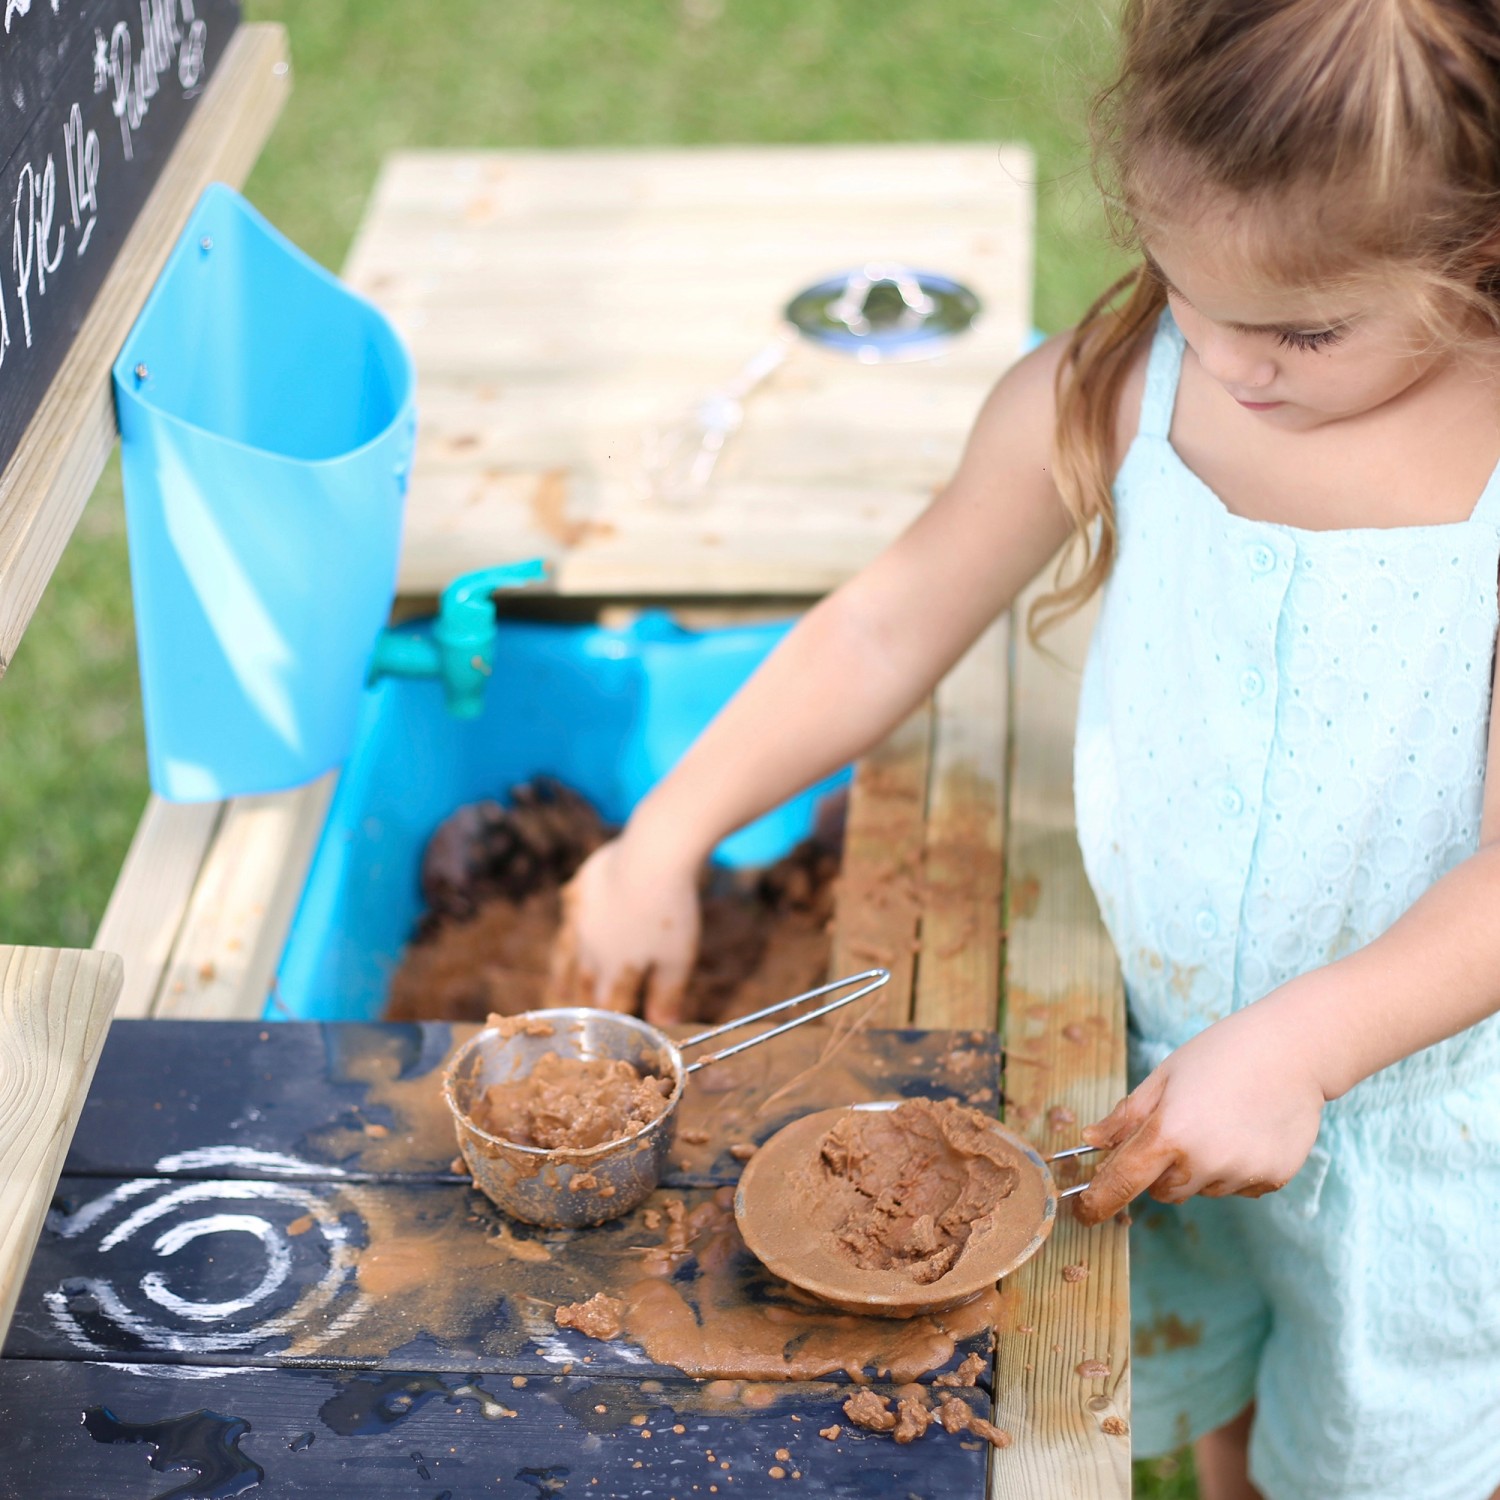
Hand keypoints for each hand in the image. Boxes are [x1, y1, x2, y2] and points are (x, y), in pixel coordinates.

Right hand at [545, 834, 700, 1023]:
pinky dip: (569, 920)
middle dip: (581, 997)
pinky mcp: (581, 886)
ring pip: (566, 950)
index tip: (607, 1030)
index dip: (609, 1017)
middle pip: (583, 979)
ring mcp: (581, 915)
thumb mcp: (677, 959)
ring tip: (558, 982)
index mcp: (615, 967)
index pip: (608, 1001)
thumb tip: (663, 1025)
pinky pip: (570, 909)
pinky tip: (570, 918)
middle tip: (575, 1010)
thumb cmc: (670, 910)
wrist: (652, 855)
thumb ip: (666, 994)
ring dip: (562, 970)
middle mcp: (590, 945)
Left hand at [1073, 1000, 1327, 1224]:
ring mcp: (1242, 1174)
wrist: (1293, 1049)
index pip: (1123, 1182)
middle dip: (1158, 1171)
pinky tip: (1245, 1132)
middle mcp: (1206, 1162)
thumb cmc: (1220, 1054)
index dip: (1098, 1201)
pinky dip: (1233, 1169)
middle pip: (1163, 1191)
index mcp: (1170, 1133)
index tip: (1084, 1213)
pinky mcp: (1272, 1179)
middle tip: (1177, 1130)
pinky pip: (1237, 1188)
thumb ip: (1126, 1115)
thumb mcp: (1163, 1076)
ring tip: (1219, 1122)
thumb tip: (1092, 1140)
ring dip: (1199, 1169)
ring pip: (1201, 1190)